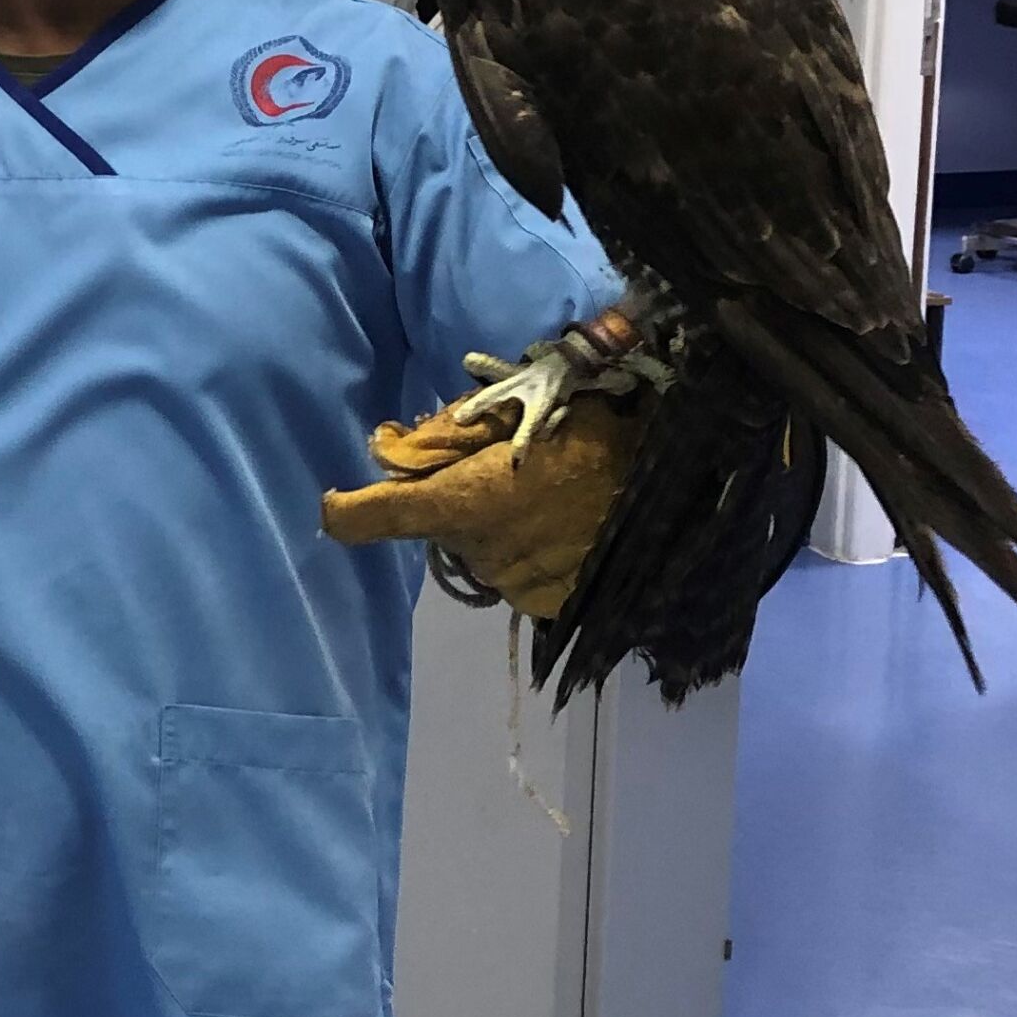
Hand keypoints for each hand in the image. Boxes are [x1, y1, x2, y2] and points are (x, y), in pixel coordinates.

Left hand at [324, 390, 647, 619]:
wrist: (680, 486)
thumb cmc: (595, 431)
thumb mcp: (519, 411)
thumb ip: (447, 434)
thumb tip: (391, 448)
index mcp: (463, 500)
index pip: (372, 517)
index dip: (346, 510)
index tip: (336, 503)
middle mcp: (479, 552)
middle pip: (442, 526)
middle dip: (459, 500)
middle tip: (503, 469)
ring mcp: (516, 585)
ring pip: (482, 551)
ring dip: (498, 528)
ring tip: (548, 496)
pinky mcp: (549, 605)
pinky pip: (519, 575)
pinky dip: (532, 553)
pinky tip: (568, 526)